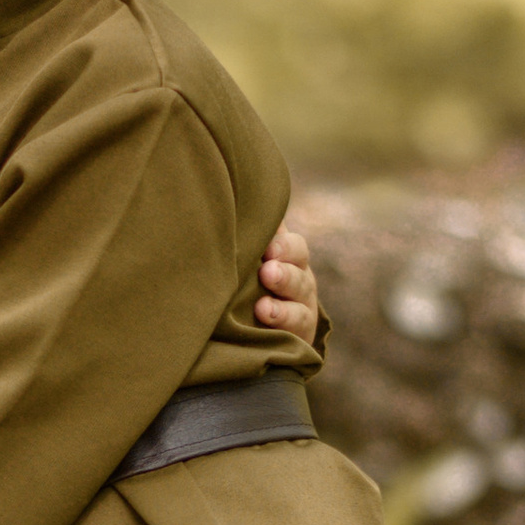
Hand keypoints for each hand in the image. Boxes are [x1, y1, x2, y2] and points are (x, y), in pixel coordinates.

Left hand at [255, 216, 319, 341]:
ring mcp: (301, 303)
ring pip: (300, 292)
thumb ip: (243, 235)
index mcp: (283, 252)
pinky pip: (298, 324)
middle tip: (267, 264)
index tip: (265, 242)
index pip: (287, 237)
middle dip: (284, 260)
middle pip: (297, 258)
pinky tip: (264, 315)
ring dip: (284, 290)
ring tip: (263, 300)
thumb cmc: (243, 288)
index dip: (280, 239)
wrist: (257, 336)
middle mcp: (297, 274)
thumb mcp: (244, 259)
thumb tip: (223, 188)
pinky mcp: (301, 332)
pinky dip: (283, 319)